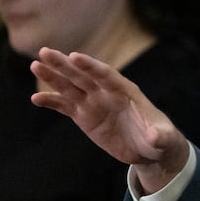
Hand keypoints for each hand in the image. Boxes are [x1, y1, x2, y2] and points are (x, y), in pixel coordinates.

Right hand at [30, 47, 188, 193]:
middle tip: (45, 52)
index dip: (91, 66)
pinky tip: (36, 98)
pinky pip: (66, 107)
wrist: (151, 148)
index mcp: (127, 91)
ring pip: (71, 87)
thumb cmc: (161, 138)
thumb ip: (160, 135)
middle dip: (65, 64)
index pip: (106, 75)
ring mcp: (95, 103)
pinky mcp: (86, 116)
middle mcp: (108, 93)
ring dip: (53, 77)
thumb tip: (155, 135)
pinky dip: (52, 102)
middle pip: (83, 75)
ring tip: (35, 66)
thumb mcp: (163, 138)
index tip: (74, 57)